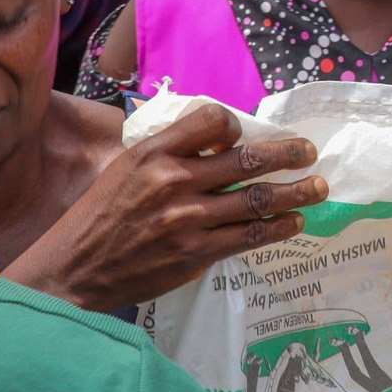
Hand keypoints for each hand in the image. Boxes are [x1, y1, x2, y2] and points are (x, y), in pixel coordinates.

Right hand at [5, 103, 325, 311]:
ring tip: (318, 188)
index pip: (210, 120)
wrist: (72, 271)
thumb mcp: (123, 170)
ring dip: (294, 193)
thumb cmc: (97, 218)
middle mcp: (174, 181)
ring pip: (255, 200)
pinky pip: (247, 237)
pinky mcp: (195, 254)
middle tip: (310, 152)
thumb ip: (166, 155)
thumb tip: (212, 145)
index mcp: (153, 153)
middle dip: (287, 154)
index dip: (234, 125)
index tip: (244, 135)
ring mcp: (187, 219)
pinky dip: (276, 228)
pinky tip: (293, 222)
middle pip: (246, 159)